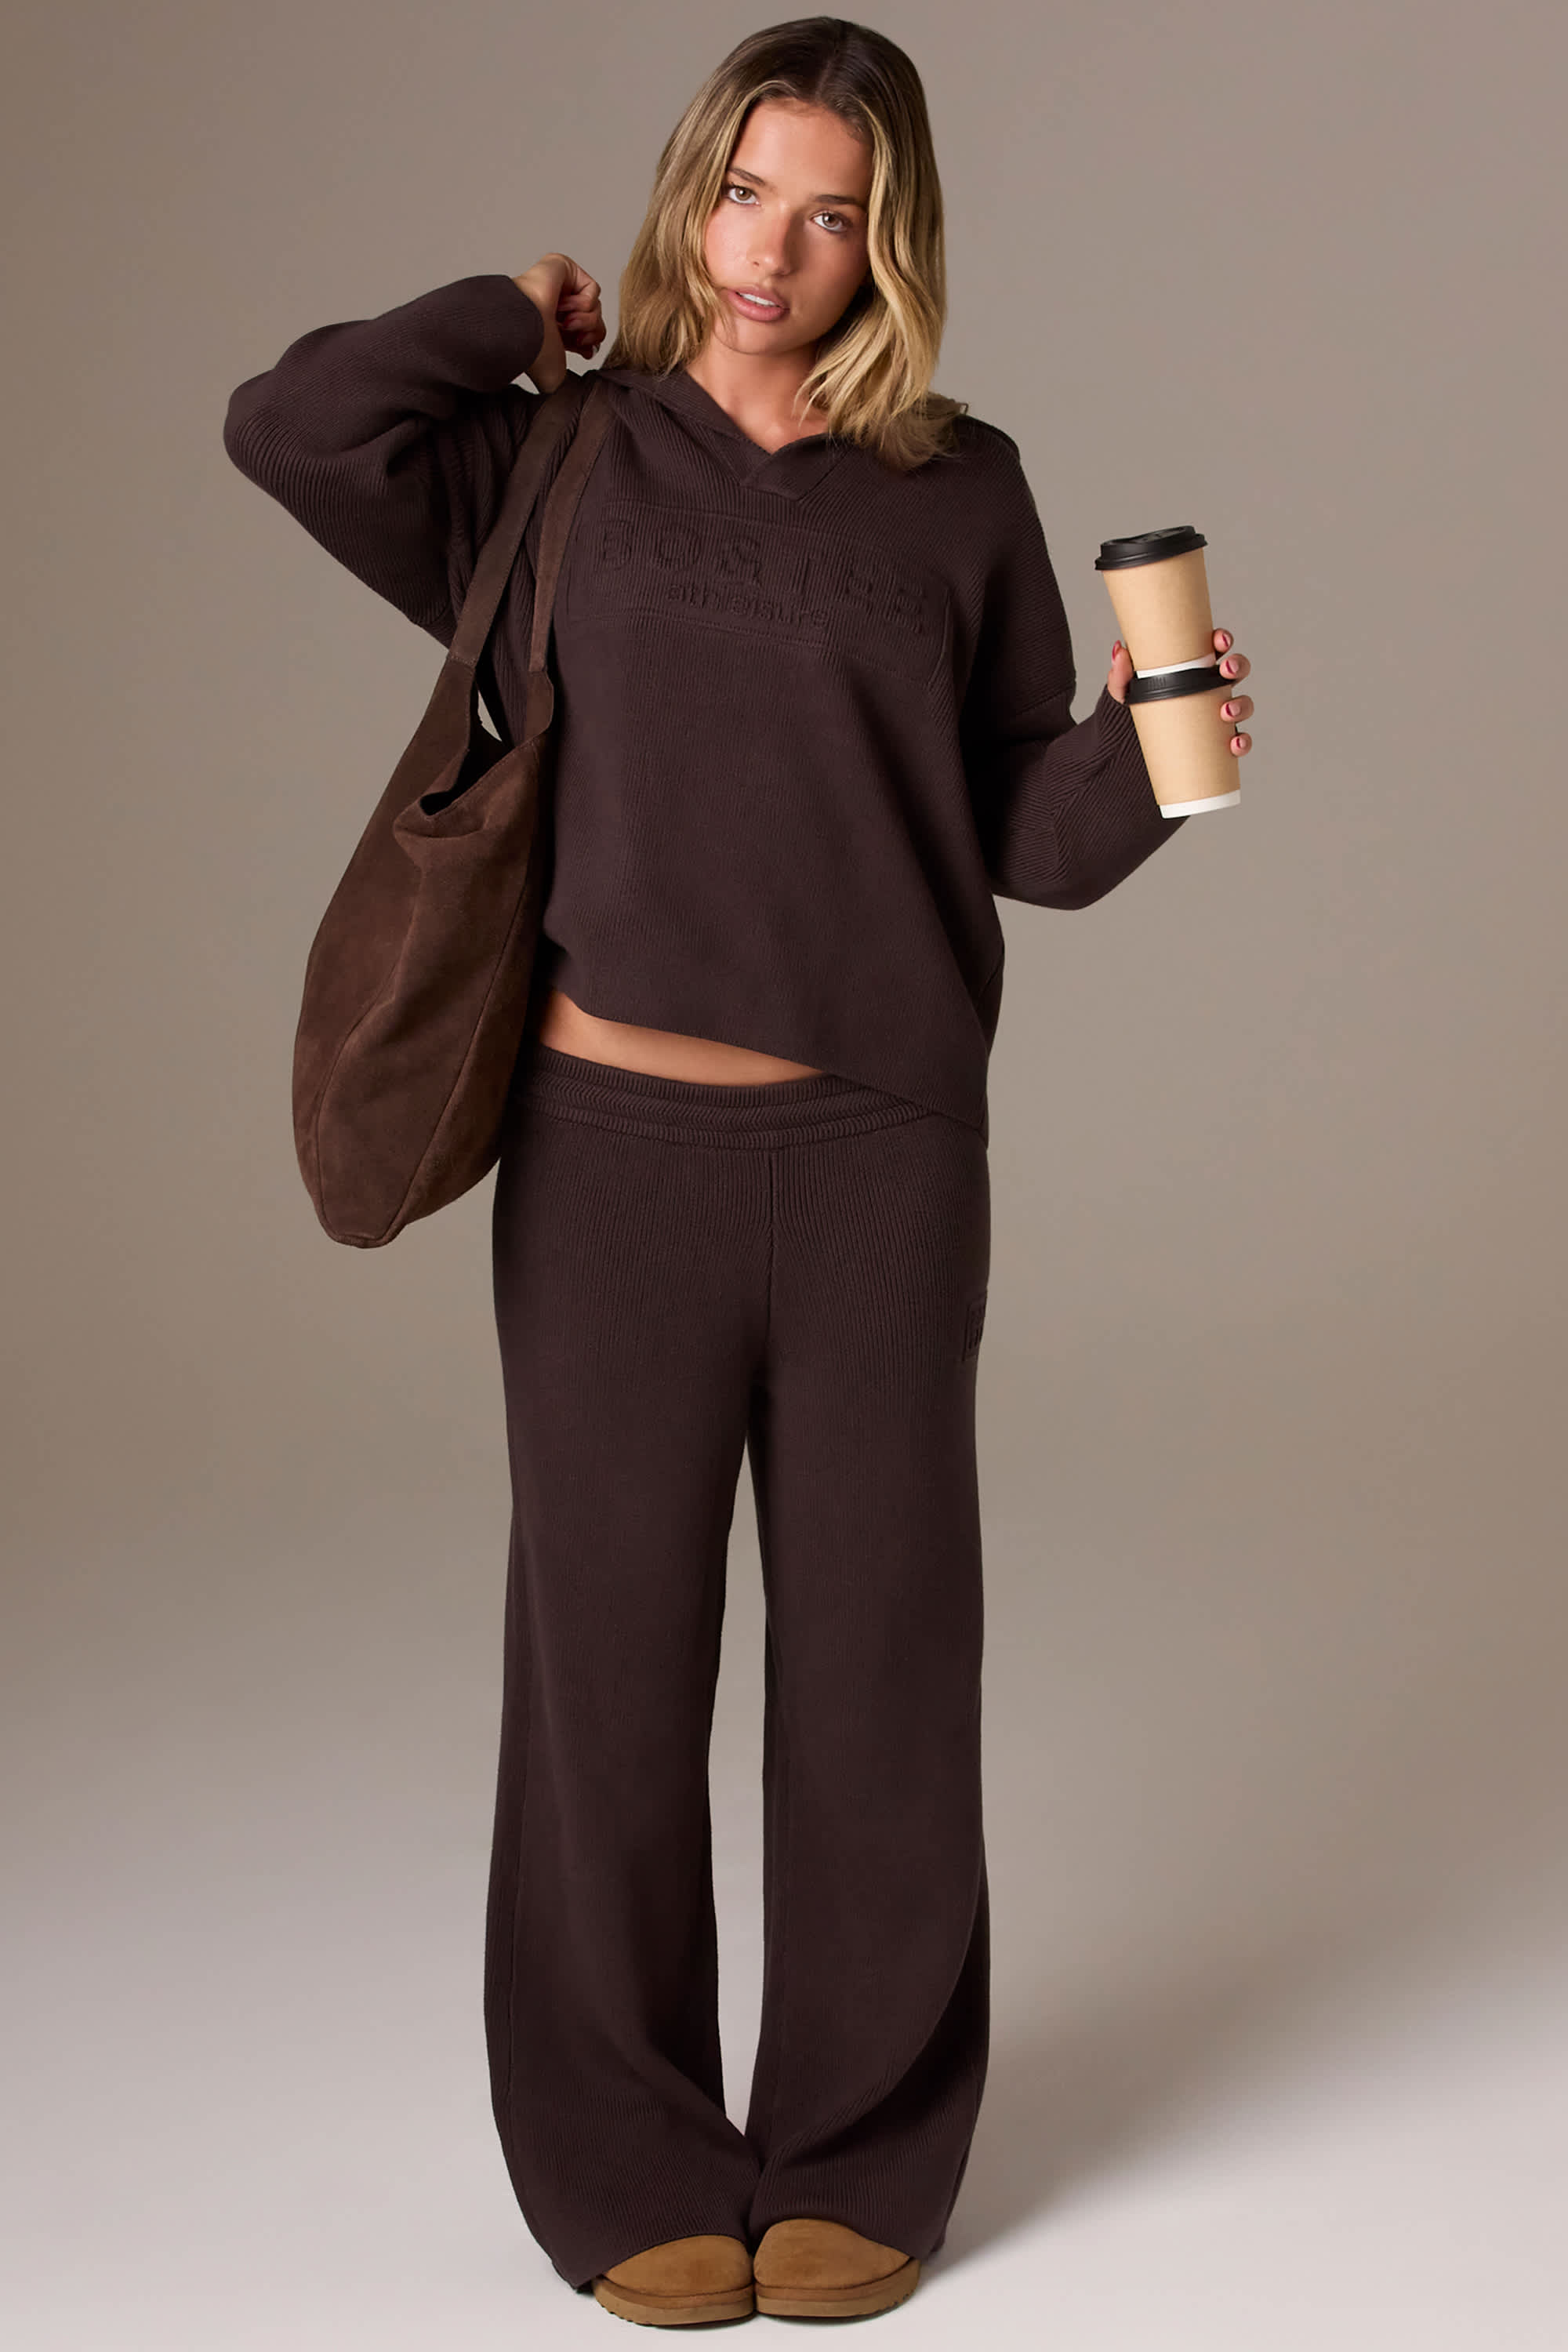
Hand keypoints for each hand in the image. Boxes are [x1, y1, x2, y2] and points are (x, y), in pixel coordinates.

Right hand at [512, 253, 604, 392]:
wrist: (524, 329)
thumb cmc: (532, 350)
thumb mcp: (557, 373)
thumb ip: (569, 370)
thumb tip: (588, 358)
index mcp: (551, 326)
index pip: (584, 333)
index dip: (589, 343)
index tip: (584, 351)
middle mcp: (555, 306)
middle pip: (594, 320)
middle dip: (590, 333)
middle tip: (576, 338)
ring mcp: (558, 286)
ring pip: (595, 306)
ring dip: (585, 320)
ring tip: (565, 323)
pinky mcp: (562, 267)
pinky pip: (592, 289)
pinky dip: (583, 303)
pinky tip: (563, 306)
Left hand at [1108, 627, 1254, 754]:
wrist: (1135, 749)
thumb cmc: (1138, 711)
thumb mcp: (1126, 692)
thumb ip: (1121, 674)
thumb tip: (1120, 651)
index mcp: (1196, 669)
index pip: (1216, 647)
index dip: (1223, 640)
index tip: (1219, 641)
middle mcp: (1212, 688)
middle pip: (1237, 670)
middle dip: (1238, 666)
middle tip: (1225, 671)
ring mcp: (1218, 714)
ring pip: (1243, 704)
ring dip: (1242, 705)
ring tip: (1226, 712)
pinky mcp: (1219, 741)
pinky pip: (1239, 740)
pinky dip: (1242, 742)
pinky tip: (1235, 745)